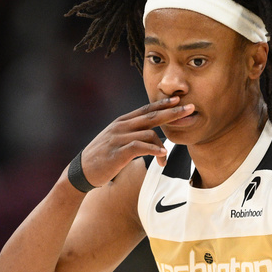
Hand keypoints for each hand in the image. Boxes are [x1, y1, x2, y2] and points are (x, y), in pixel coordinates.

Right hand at [78, 97, 194, 186]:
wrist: (81, 172)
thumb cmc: (102, 158)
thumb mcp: (117, 141)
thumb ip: (132, 134)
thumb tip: (151, 135)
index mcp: (122, 122)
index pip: (147, 109)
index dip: (164, 104)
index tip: (179, 100)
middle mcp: (121, 127)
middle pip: (152, 116)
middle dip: (173, 112)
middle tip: (190, 109)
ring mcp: (118, 138)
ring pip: (149, 133)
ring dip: (162, 146)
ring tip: (165, 160)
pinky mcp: (117, 153)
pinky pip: (139, 147)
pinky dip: (153, 150)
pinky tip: (162, 155)